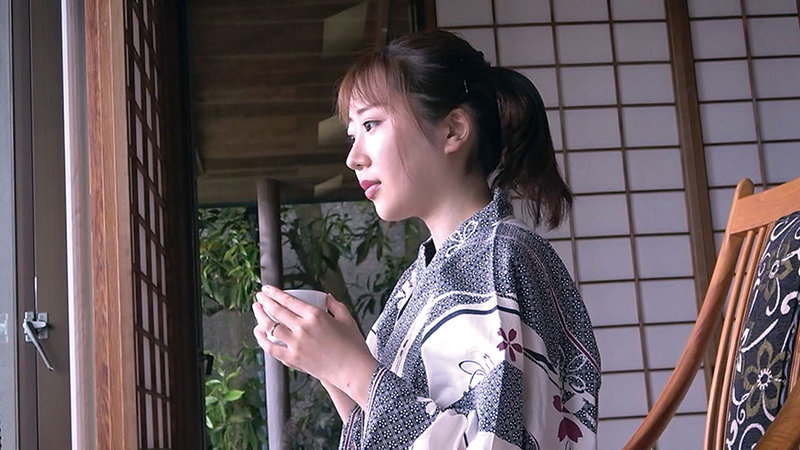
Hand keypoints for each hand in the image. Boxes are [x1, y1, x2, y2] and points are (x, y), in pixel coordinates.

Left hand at [252, 285, 376, 406]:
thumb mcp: (347, 319)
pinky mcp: (293, 359)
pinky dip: (262, 339)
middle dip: (264, 301)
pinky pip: (271, 348)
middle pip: (276, 311)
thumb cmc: (353, 346)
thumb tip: (327, 297)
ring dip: (260, 317)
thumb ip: (336, 305)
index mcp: (315, 316)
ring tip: (256, 310)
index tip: (267, 289)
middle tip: (259, 297)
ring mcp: (295, 344)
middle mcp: (302, 328)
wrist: (353, 370)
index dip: (274, 293)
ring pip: (270, 328)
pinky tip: (259, 333)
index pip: (289, 300)